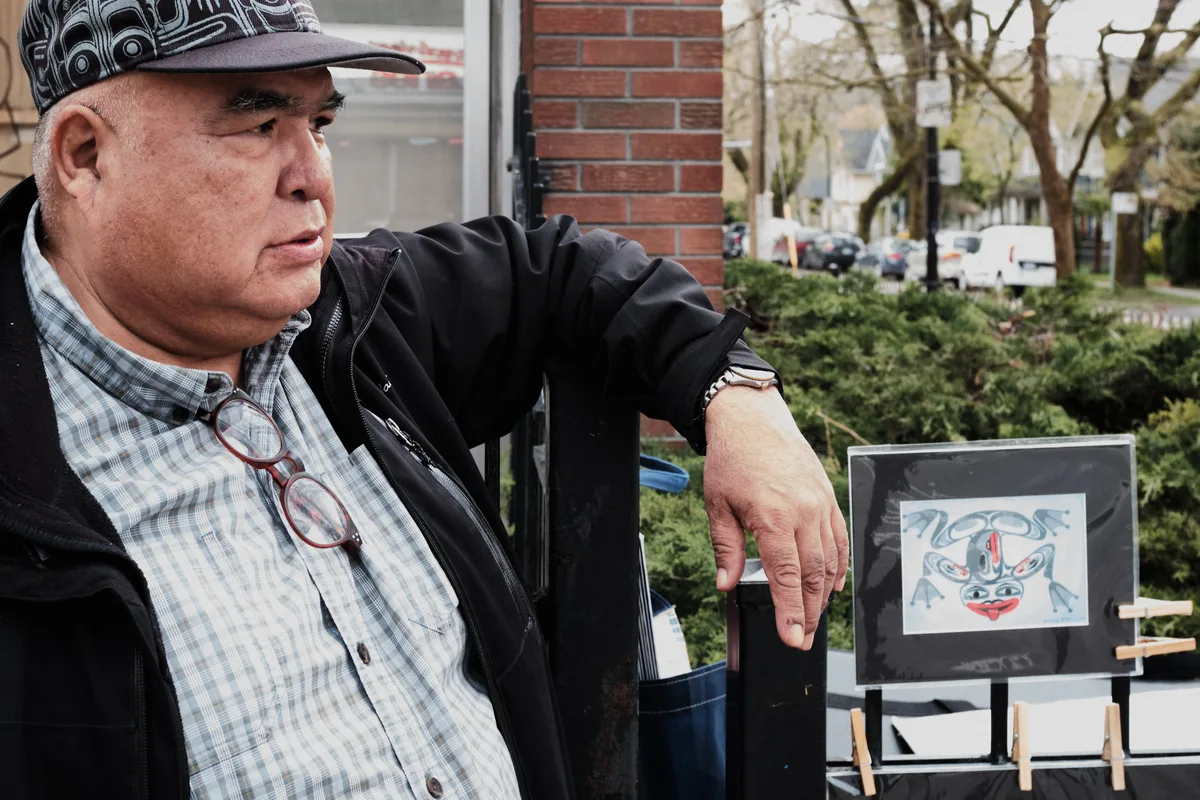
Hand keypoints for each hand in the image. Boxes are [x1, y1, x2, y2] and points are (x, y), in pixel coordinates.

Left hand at [703, 385, 848, 649]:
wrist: (753, 419)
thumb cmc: (732, 459)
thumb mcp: (718, 505)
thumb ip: (725, 548)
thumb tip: (726, 583)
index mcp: (773, 517)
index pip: (786, 576)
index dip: (790, 611)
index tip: (792, 637)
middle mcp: (803, 513)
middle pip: (813, 576)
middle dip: (809, 613)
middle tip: (802, 639)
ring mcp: (820, 505)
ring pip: (829, 561)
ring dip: (823, 595)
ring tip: (813, 619)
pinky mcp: (828, 498)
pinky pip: (839, 539)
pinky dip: (838, 566)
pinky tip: (832, 586)